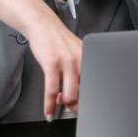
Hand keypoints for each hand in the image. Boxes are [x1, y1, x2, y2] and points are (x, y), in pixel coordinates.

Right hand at [0, 0, 82, 116]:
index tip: (87, 106)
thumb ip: (80, 70)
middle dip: (76, 105)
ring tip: (58, 102)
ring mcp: (66, 61)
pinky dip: (49, 106)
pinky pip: (52, 91)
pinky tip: (48, 112)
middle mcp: (80, 59)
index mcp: (88, 57)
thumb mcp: (75, 52)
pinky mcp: (51, 63)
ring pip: (70, 95)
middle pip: (84, 92)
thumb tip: (82, 94)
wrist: (42, 24)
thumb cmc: (58, 40)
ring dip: (63, 104)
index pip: (96, 83)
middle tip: (70, 106)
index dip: (91, 99)